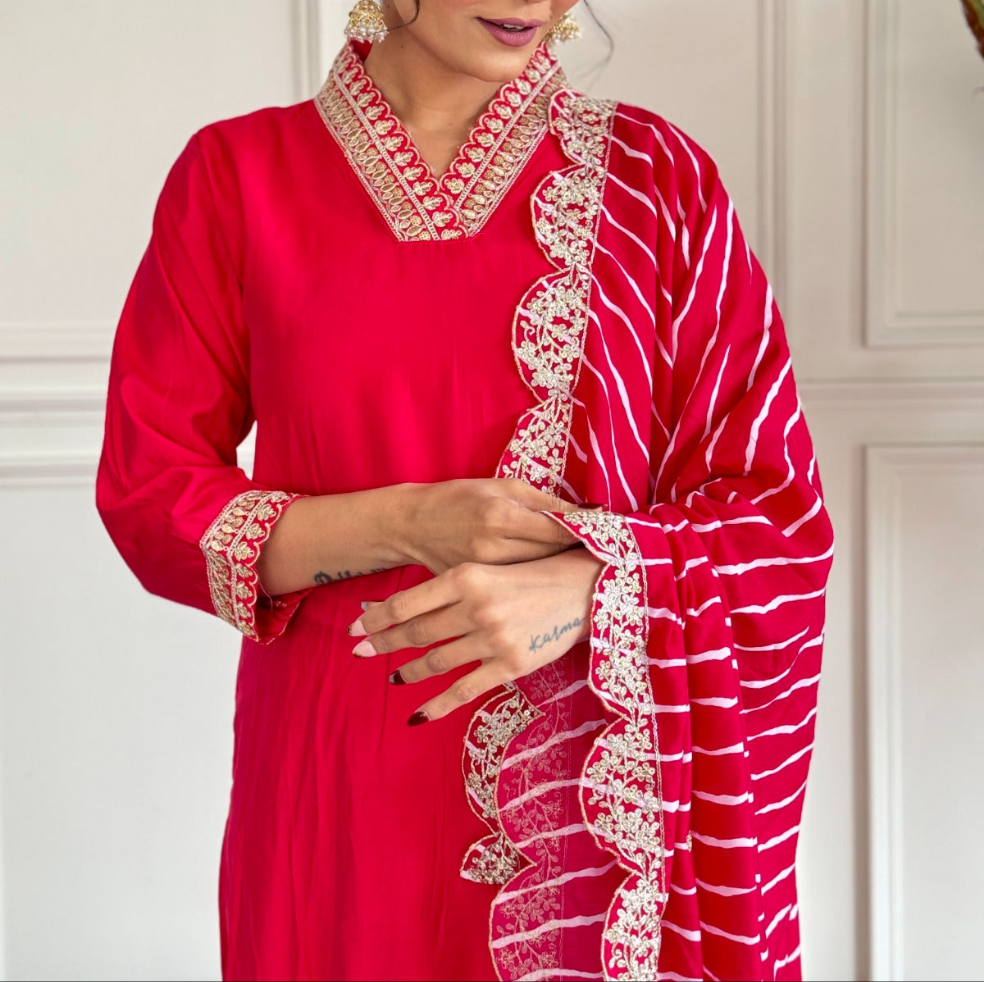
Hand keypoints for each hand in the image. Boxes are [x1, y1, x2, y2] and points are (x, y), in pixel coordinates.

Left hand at [346, 548, 605, 723]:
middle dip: (383, 643)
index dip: (377, 617)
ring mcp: (493, 638)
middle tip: (360, 652)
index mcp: (467, 576)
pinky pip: (465, 690)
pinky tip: (417, 714)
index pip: (408, 602)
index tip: (356, 626)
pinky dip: (437, 705)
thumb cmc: (532, 573)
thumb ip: (450, 586)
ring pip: (437, 661)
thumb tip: (402, 604)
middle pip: (416, 632)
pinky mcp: (510, 665)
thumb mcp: (488, 567)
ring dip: (409, 671)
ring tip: (393, 676)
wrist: (584, 588)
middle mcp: (476, 607)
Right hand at [392, 478, 601, 573]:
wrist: (413, 525)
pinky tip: (557, 577)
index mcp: (500, 516)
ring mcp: (486, 572)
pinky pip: (521, 585)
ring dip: (565, 569)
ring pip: (540, 574)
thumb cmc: (459, 498)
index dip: (589, 531)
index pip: (558, 529)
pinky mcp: (481, 586)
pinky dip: (541, 580)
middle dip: (581, 552)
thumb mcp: (500, 486)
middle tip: (610, 550)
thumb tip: (588, 512)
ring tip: (588, 564)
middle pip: (553, 555)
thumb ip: (543, 500)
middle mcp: (494, 547)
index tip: (613, 531)